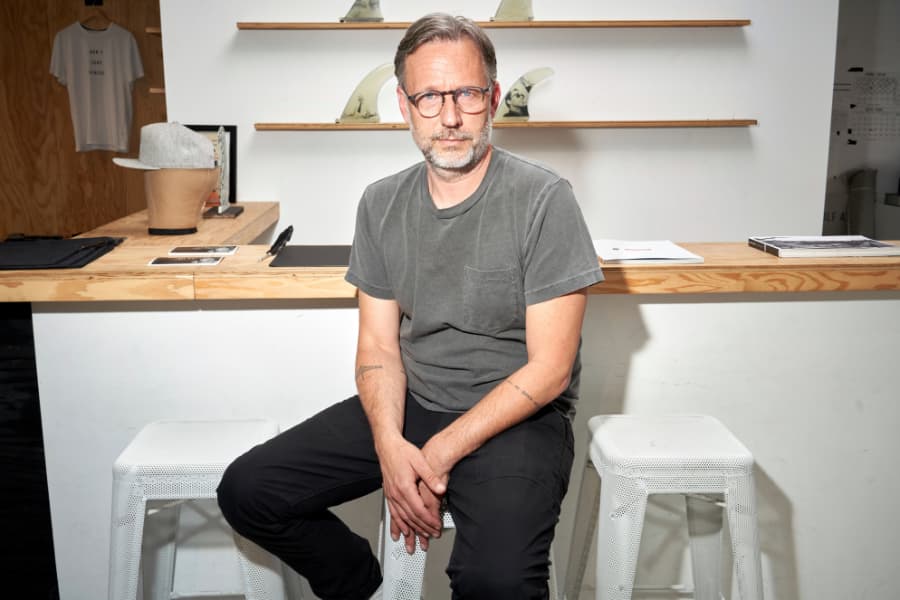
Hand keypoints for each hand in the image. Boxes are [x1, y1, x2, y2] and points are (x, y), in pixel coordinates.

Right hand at [377, 436, 445, 551]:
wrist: (388, 446)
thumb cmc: (403, 452)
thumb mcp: (420, 461)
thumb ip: (431, 477)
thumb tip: (441, 489)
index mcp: (405, 487)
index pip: (419, 510)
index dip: (429, 521)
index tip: (437, 527)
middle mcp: (396, 494)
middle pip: (411, 518)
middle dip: (422, 529)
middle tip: (432, 536)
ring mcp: (391, 495)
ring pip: (401, 518)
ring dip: (410, 531)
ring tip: (415, 543)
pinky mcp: (389, 495)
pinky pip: (393, 514)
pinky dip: (397, 525)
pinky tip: (399, 533)